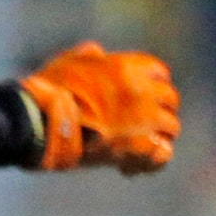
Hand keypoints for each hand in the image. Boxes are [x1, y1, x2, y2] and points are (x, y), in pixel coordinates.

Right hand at [19, 41, 179, 174]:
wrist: (44, 122)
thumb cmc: (51, 90)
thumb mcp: (70, 62)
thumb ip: (90, 56)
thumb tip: (99, 52)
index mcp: (128, 68)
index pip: (159, 72)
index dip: (155, 83)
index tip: (148, 92)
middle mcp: (143, 91)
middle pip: (170, 98)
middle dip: (161, 109)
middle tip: (148, 121)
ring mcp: (145, 120)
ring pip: (171, 126)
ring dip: (160, 134)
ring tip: (143, 144)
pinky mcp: (140, 147)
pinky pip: (163, 154)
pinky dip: (155, 159)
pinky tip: (138, 163)